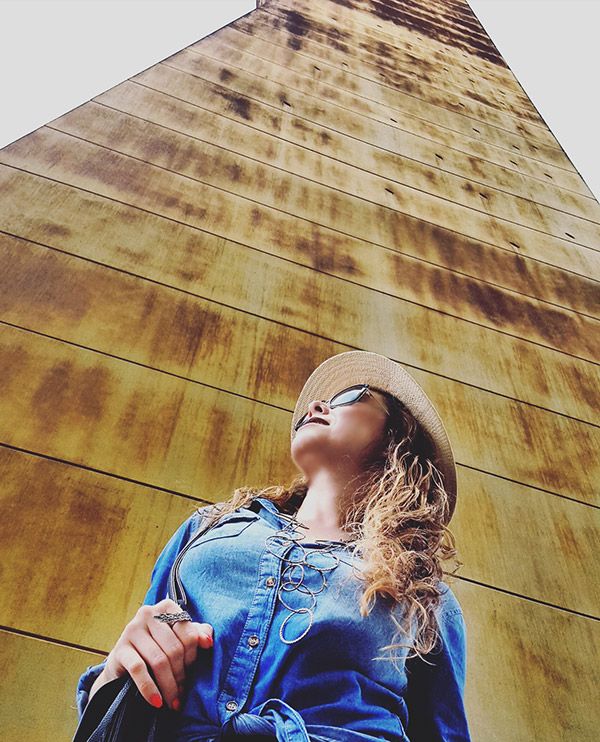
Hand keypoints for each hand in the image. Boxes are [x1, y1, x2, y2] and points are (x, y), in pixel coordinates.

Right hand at [91, 598, 213, 710]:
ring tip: (173, 702)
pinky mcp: (120, 650)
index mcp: (166, 607)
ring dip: (169, 686)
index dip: (193, 657)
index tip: (192, 674)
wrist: (123, 666)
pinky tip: (157, 702)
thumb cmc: (157, 649)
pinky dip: (149, 688)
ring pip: (159, 660)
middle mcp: (148, 613)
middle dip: (181, 675)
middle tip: (182, 694)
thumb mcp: (178, 639)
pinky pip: (139, 670)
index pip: (188, 633)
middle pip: (175, 648)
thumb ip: (196, 635)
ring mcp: (132, 630)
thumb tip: (208, 642)